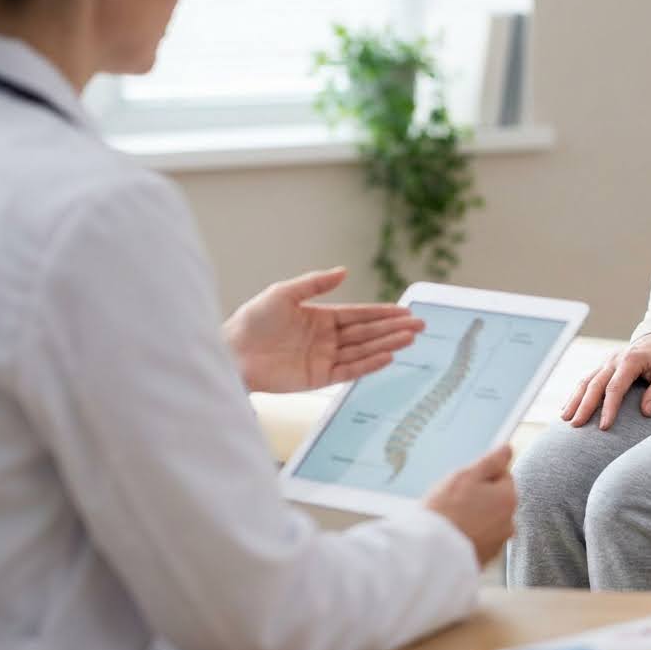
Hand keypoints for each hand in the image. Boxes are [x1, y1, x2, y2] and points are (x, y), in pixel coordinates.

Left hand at [223, 267, 424, 393]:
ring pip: (363, 351)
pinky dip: (368, 365)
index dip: (382, 313)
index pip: (359, 315)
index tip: (405, 311)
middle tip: (419, 325)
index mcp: (322, 317)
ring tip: (410, 339)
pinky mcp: (318, 379)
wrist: (231, 352)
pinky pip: (349, 371)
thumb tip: (344, 271)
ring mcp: (324, 359)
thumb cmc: (252, 321)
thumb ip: (314, 283)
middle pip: (367, 333)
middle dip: (393, 329)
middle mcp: (327, 339)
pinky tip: (387, 356)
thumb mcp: (283, 293)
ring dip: (387, 344)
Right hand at [423, 446, 516, 566]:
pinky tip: (453, 533)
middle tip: (455, 500)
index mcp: (508, 499)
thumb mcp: (466, 476)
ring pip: (487, 520)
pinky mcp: (485, 558)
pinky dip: (470, 535)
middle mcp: (509, 522)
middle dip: (479, 497)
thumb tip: (507, 450)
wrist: (430, 552)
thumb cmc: (446, 512)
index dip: (482, 476)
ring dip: (475, 517)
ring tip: (452, 519)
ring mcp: (498, 542)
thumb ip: (491, 461)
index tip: (465, 483)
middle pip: (496, 500)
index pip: (503, 476)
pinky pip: (479, 539)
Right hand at [562, 332, 650, 430]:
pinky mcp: (604, 367)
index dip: (609, 407)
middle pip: (594, 385)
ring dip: (574, 400)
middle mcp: (614, 361)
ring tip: (565, 419)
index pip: (615, 387)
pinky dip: (576, 394)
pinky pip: (586, 380)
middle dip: (584, 406)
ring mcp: (606, 363)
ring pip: (586, 381)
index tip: (604, 426)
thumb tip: (646, 413)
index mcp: (630, 361)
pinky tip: (567, 407)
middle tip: (575, 425)